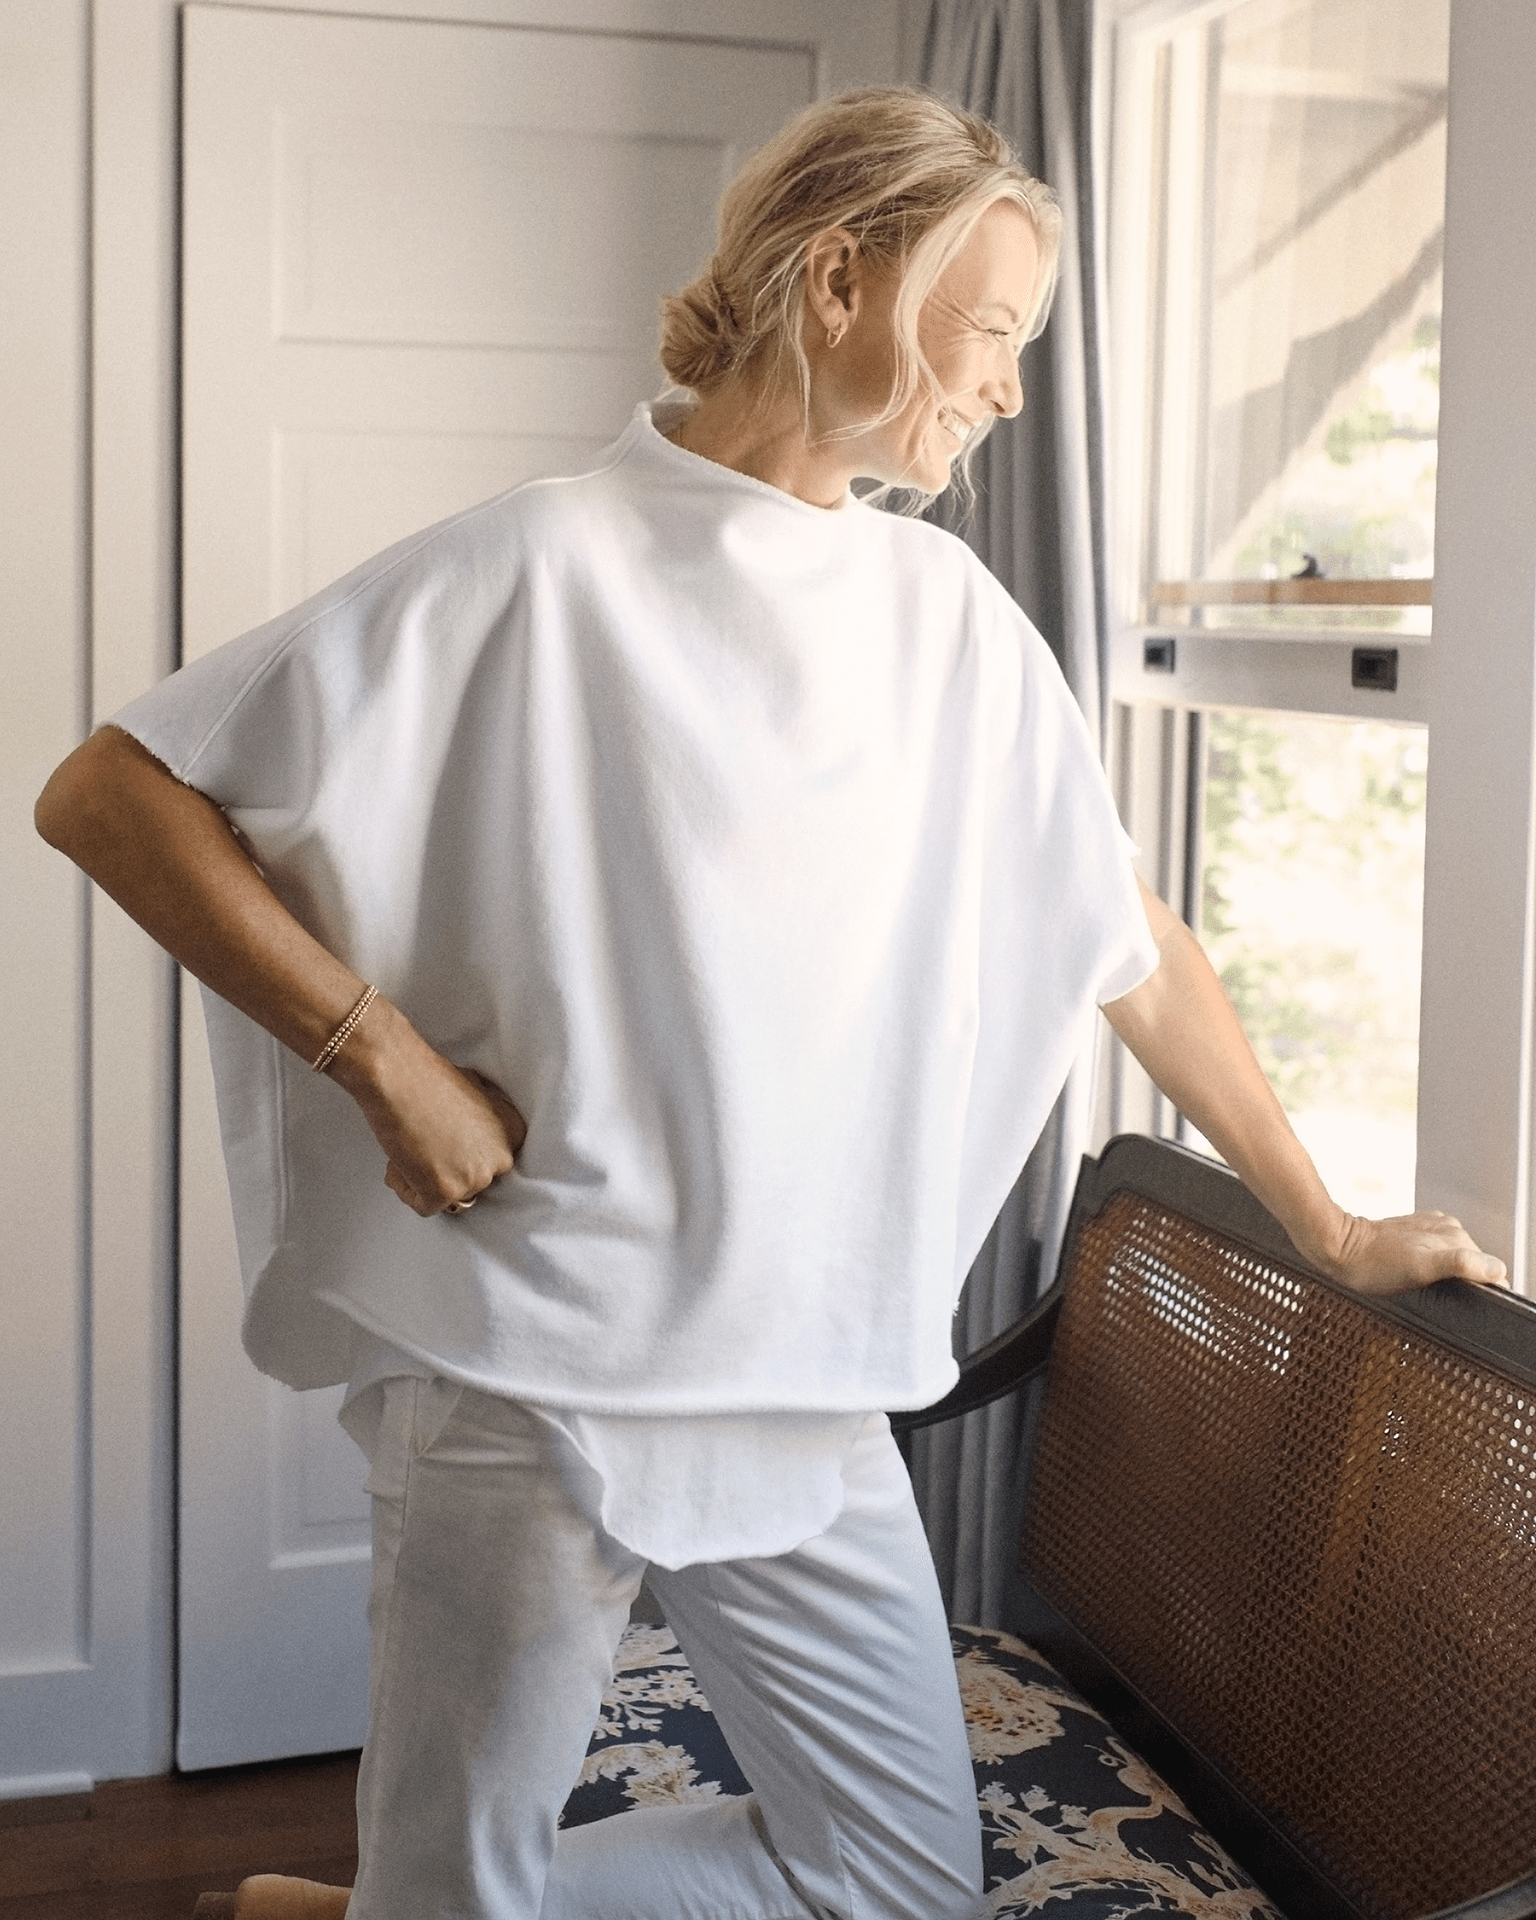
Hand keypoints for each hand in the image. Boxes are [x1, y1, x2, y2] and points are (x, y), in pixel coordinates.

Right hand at [330, 1003, 526, 1216]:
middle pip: (470, 1182)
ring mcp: (474, 1179)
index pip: (489, 1162)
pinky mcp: (445, 1193)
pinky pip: (424, 1206)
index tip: (445, 1141)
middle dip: (445, 1168)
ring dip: (424, 1177)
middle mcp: (501, 1159)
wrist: (399, 1074)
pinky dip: (406, 1186)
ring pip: (448, 1196)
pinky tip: (401, 1158)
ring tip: (412, 1144)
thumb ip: (482, 1124)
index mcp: (514, 1134)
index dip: (461, 1153)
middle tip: (424, 1141)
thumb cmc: (428, 1077)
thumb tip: (469, 1141)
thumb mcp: (476, 1094)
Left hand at [1306, 1209, 1507, 1297]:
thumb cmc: (1374, 1264)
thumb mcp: (1420, 1269)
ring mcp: (1430, 1229)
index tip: (1464, 1301)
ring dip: (1449, 1275)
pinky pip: (1437, 1253)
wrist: (1337, 1248)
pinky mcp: (1415, 1234)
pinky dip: (1434, 1267)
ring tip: (1426, 1286)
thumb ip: (1460, 1264)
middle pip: (1474, 1264)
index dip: (1482, 1288)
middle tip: (1440, 1296)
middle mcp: (1447, 1228)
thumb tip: (1496, 1270)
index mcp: (1455, 1236)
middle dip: (1465, 1282)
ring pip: (1456, 1259)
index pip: (1489, 1267)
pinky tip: (1419, 1275)